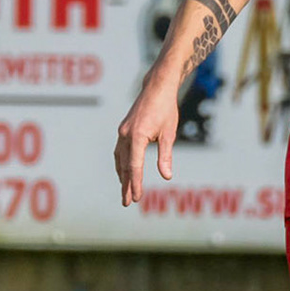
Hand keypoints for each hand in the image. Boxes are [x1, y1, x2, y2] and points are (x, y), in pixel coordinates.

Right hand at [114, 75, 181, 205]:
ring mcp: (122, 132)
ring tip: (124, 191)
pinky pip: (119, 151)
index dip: (135, 183)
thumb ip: (166, 156)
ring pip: (120, 159)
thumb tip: (167, 176)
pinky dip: (121, 164)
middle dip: (126, 185)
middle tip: (126, 202)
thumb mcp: (169, 133)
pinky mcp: (123, 129)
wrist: (157, 88)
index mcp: (137, 136)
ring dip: (122, 176)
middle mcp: (125, 135)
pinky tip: (124, 171)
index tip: (136, 198)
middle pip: (124, 166)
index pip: (135, 166)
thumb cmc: (166, 109)